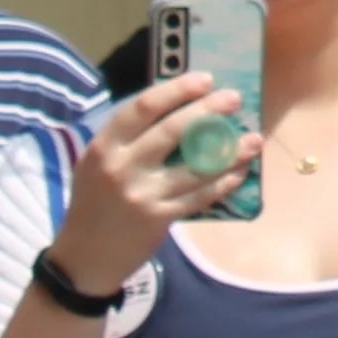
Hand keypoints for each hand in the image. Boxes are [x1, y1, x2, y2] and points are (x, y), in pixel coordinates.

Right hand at [51, 72, 244, 285]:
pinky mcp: (159, 218)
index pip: (142, 107)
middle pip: (172, 130)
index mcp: (103, 146)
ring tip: (253, 139)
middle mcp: (121, 167)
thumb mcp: (99, 163)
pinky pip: (199, 195)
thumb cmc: (96, 202)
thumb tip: (181, 108)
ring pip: (195, 166)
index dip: (176, 90)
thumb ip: (130, 139)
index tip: (205, 79)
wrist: (83, 258)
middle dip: (208, 111)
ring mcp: (141, 194)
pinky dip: (223, 182)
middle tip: (234, 98)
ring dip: (230, 151)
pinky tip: (240, 172)